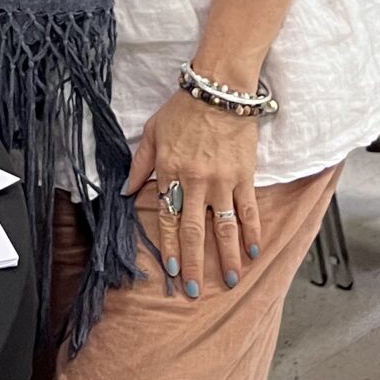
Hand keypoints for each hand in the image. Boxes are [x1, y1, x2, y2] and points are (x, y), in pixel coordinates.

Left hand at [125, 92, 261, 299]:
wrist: (219, 89)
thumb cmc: (183, 109)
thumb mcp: (152, 133)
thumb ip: (139, 165)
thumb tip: (126, 191)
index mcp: (170, 173)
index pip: (167, 218)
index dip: (170, 247)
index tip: (174, 271)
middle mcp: (195, 182)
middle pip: (194, 231)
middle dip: (195, 263)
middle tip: (196, 290)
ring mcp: (222, 181)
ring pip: (224, 227)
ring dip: (227, 257)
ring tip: (231, 280)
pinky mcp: (244, 175)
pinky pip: (248, 209)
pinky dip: (251, 231)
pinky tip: (253, 250)